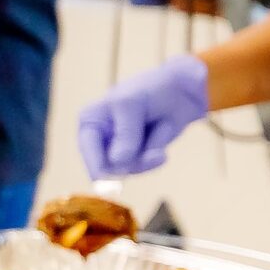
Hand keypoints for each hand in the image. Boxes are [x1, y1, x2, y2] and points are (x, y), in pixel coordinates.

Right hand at [78, 54, 208, 178]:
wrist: (181, 91)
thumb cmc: (150, 90)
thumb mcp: (131, 105)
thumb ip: (124, 134)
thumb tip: (117, 163)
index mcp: (90, 122)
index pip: (88, 149)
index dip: (96, 165)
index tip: (107, 180)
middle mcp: (101, 138)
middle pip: (107, 165)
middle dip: (132, 162)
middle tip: (155, 156)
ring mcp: (119, 148)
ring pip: (127, 169)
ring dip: (146, 160)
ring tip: (161, 143)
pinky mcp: (137, 155)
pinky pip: (142, 168)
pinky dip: (155, 158)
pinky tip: (162, 147)